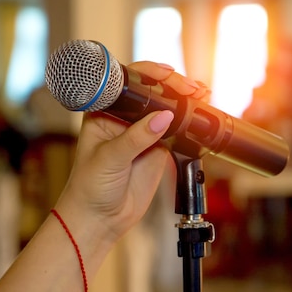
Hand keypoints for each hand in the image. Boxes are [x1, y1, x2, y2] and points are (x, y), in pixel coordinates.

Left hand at [54, 61, 208, 242]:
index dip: (150, 74)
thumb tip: (165, 117)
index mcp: (105, 111)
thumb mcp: (110, 159)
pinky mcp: (159, 148)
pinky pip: (178, 129)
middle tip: (191, 88)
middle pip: (153, 91)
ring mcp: (143, 132)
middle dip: (173, 85)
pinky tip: (200, 113)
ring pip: (168, 108)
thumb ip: (136, 137)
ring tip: (201, 94)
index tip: (167, 73)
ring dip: (186, 100)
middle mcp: (125, 117)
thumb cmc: (90, 187)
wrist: (100, 218)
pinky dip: (190, 121)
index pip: (129, 83)